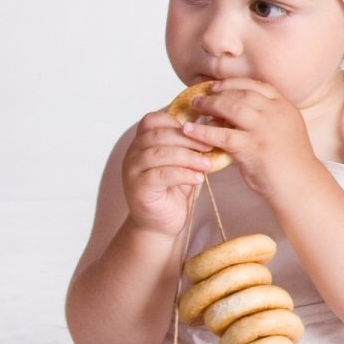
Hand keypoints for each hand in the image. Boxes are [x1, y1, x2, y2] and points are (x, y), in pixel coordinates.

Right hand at [121, 111, 217, 237]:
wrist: (160, 222)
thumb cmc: (174, 190)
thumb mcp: (182, 163)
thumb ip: (188, 146)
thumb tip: (211, 128)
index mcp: (142, 142)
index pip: (153, 120)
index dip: (177, 123)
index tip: (201, 132)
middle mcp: (133, 153)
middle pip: (158, 135)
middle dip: (188, 139)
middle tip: (210, 147)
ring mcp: (132, 170)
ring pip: (158, 154)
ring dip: (187, 157)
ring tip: (207, 165)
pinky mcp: (138, 188)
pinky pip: (160, 175)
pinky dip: (183, 174)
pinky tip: (198, 179)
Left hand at [180, 78, 322, 202]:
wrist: (301, 185)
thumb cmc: (292, 163)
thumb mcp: (285, 131)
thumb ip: (266, 119)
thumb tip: (234, 113)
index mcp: (285, 108)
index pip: (258, 85)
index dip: (235, 83)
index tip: (219, 85)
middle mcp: (276, 114)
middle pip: (242, 93)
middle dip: (219, 92)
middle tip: (202, 96)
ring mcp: (264, 129)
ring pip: (231, 107)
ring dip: (210, 105)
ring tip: (196, 106)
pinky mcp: (252, 147)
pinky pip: (222, 134)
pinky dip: (203, 131)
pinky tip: (189, 130)